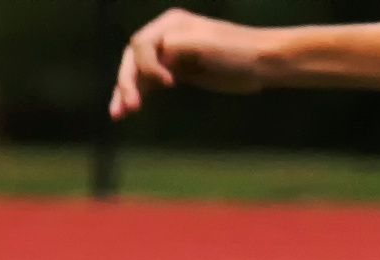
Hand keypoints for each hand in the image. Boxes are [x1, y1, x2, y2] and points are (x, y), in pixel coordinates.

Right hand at [112, 10, 274, 118]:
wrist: (262, 63)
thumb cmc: (237, 51)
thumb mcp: (205, 46)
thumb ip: (176, 47)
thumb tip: (157, 55)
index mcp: (170, 24)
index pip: (141, 44)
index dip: (148, 66)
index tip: (169, 85)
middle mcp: (166, 36)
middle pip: (134, 59)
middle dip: (127, 82)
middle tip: (128, 108)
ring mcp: (171, 55)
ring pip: (139, 73)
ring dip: (126, 92)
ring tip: (117, 115)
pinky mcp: (178, 72)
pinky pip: (151, 83)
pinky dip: (140, 94)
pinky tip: (129, 110)